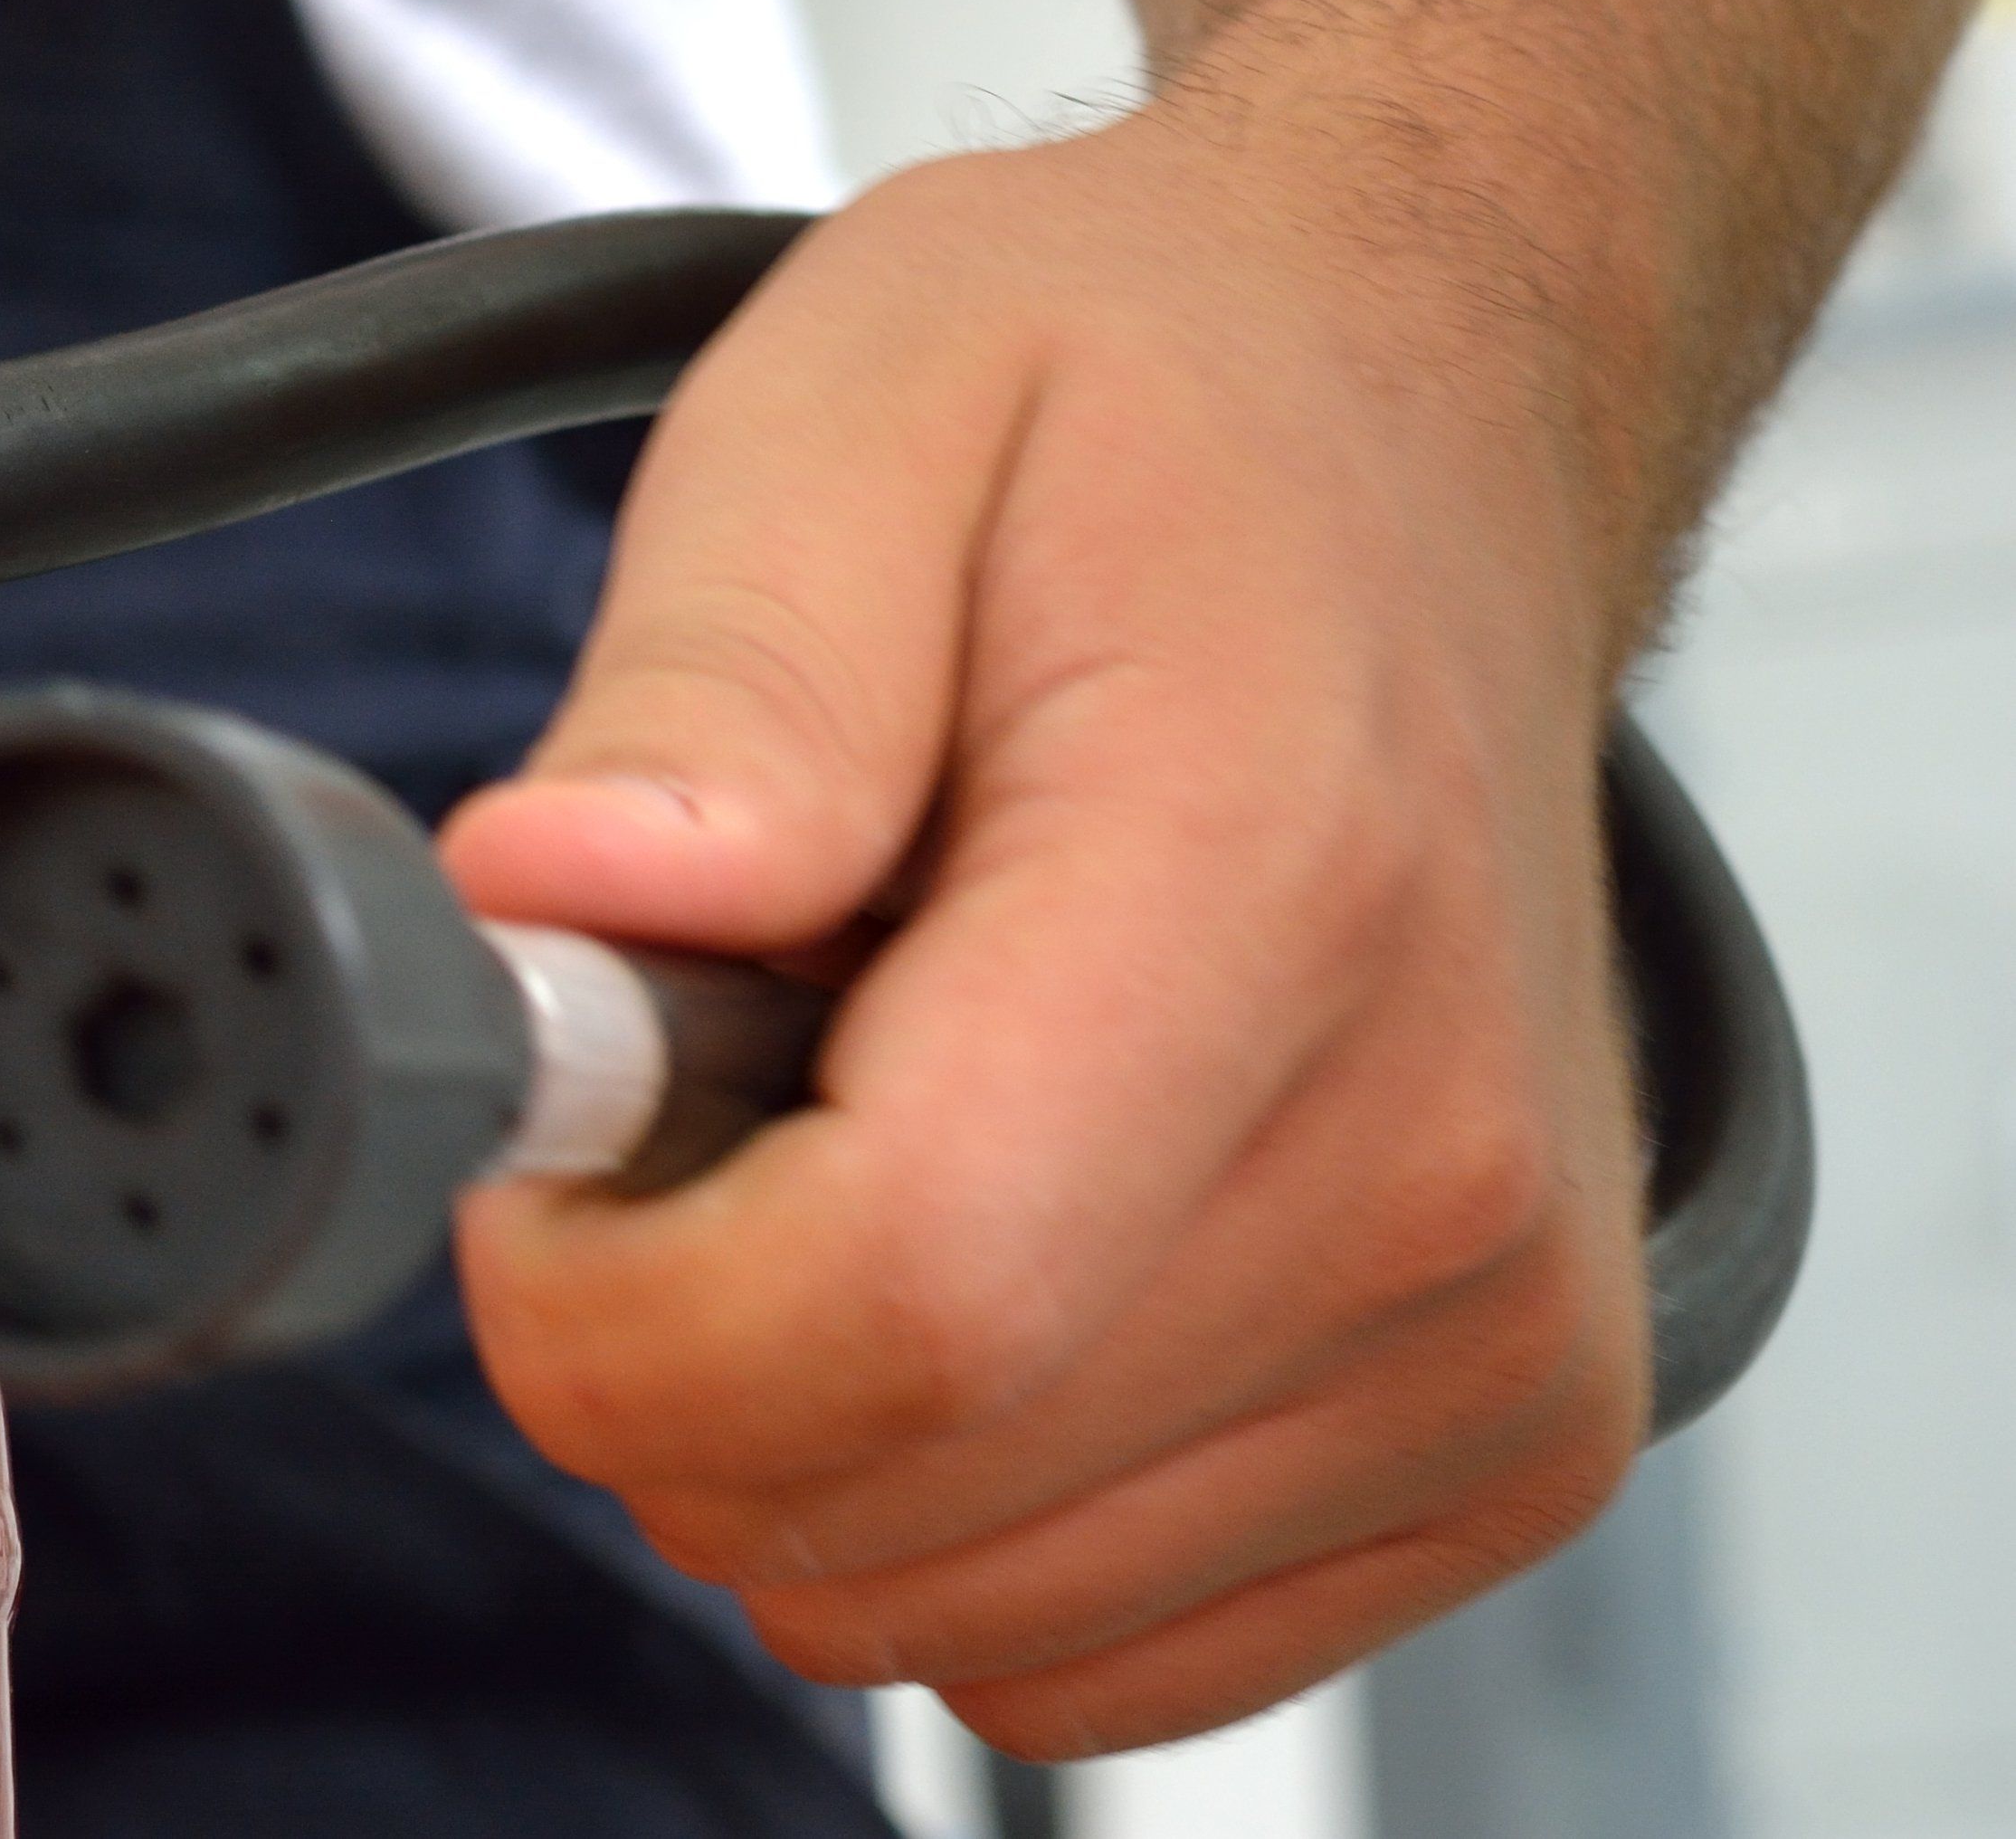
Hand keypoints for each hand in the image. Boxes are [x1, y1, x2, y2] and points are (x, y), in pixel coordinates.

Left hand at [436, 101, 1646, 1754]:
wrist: (1419, 420)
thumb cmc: (1139, 400)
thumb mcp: (861, 396)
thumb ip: (713, 674)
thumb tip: (557, 904)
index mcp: (1271, 893)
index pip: (889, 1304)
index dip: (605, 1293)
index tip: (546, 1130)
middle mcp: (1436, 1174)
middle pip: (884, 1491)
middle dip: (667, 1329)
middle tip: (703, 1060)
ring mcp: (1491, 1341)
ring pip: (953, 1610)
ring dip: (806, 1404)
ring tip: (866, 1100)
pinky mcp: (1495, 1443)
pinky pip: (1081, 1647)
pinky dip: (947, 1489)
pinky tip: (982, 1223)